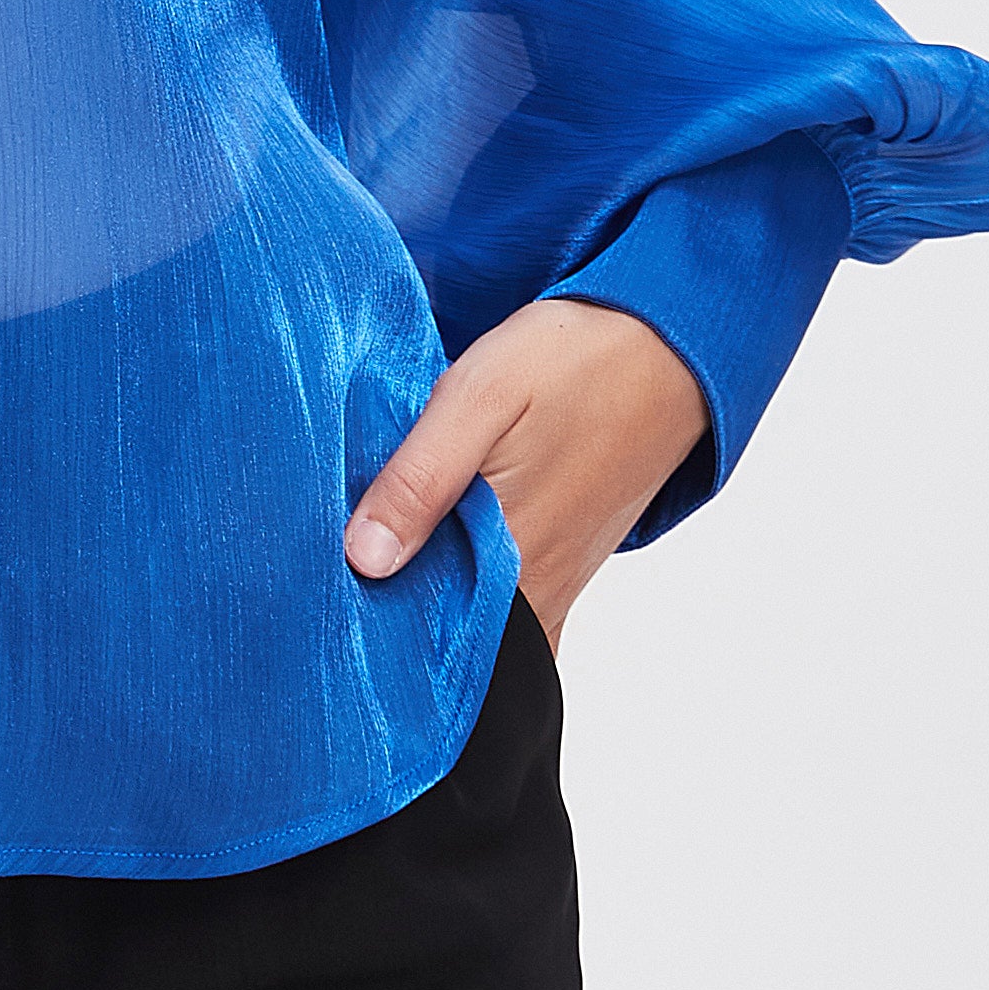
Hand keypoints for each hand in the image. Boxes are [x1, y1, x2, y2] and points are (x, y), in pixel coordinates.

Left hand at [344, 300, 708, 647]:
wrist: (670, 347)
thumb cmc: (573, 361)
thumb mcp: (481, 396)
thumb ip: (420, 479)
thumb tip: (363, 560)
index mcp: (512, 560)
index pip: (424, 640)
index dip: (368, 633)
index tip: (318, 613)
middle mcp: (539, 591)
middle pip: (448, 642)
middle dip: (389, 628)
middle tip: (329, 597)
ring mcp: (558, 583)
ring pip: (478, 626)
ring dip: (425, 608)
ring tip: (369, 578)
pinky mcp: (566, 564)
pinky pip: (509, 609)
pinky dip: (466, 596)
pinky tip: (429, 561)